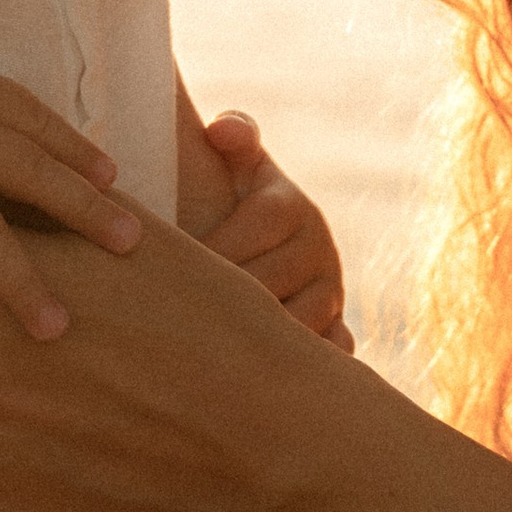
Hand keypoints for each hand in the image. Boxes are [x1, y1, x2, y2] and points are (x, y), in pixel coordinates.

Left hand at [190, 110, 353, 348]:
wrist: (255, 248)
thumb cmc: (226, 200)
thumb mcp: (233, 164)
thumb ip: (234, 135)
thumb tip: (222, 132)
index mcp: (291, 205)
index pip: (260, 222)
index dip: (218, 243)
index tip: (175, 262)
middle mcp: (320, 247)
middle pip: (274, 279)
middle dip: (225, 298)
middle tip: (176, 316)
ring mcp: (331, 291)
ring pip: (299, 322)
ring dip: (258, 338)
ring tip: (206, 352)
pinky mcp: (335, 327)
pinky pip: (333, 350)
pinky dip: (308, 362)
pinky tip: (266, 379)